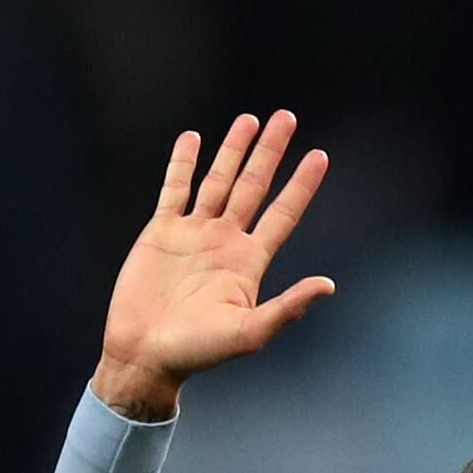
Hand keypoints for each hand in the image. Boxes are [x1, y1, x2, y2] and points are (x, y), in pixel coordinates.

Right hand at [94, 110, 334, 421]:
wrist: (144, 354)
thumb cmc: (197, 352)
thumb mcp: (248, 333)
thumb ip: (287, 308)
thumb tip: (328, 285)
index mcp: (248, 261)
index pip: (283, 214)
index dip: (301, 185)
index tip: (320, 155)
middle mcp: (224, 241)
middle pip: (253, 185)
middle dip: (270, 152)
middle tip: (286, 117)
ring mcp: (193, 233)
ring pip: (218, 180)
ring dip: (233, 150)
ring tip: (248, 120)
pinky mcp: (161, 231)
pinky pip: (174, 189)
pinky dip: (183, 163)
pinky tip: (193, 139)